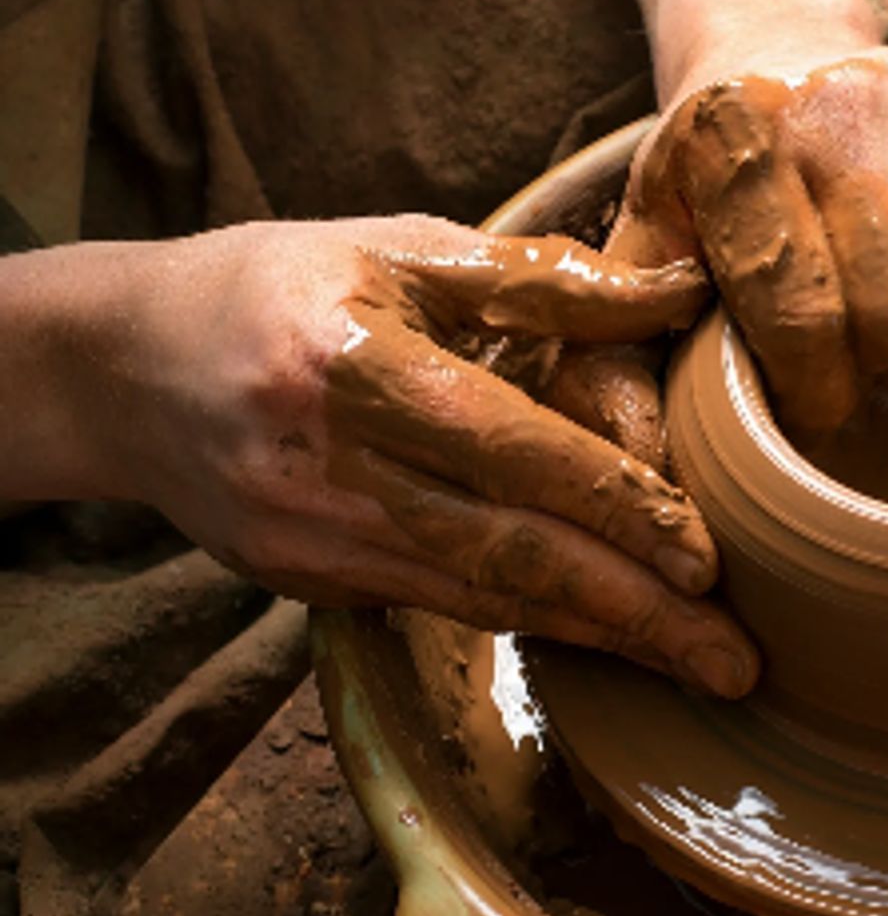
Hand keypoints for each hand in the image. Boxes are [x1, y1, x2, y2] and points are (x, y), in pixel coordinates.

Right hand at [96, 216, 755, 696]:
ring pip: (482, 598)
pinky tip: (597, 633)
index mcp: (356, 365)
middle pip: (510, 556)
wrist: (127, 366)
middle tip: (732, 662)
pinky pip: (440, 604)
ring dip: (595, 636)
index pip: (516, 453)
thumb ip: (544, 282)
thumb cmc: (282, 284)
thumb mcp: (406, 249)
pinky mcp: (305, 580)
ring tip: (690, 665)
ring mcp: (311, 539)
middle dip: (632, 616)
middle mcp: (331, 468)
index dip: (616, 509)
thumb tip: (677, 292)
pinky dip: (527, 620)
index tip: (705, 562)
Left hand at [612, 47, 887, 431]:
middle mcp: (827, 107)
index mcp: (729, 145)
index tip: (811, 408)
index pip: (802, 318)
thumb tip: (646, 462)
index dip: (817, 394)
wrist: (772, 55)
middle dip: (878, 362)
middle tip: (854, 353)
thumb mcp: (643, 249)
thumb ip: (620, 353)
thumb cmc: (710, 184)